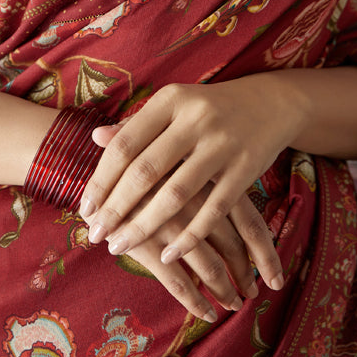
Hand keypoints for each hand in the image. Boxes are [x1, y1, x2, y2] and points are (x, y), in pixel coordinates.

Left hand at [81, 79, 300, 289]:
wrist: (270, 103)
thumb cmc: (208, 109)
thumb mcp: (173, 107)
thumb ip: (137, 125)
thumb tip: (94, 138)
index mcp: (171, 100)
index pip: (126, 144)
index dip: (102, 178)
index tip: (85, 207)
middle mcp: (195, 119)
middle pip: (146, 170)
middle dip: (116, 208)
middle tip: (95, 234)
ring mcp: (223, 144)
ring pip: (176, 195)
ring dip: (145, 226)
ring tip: (120, 246)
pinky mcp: (246, 168)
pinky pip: (213, 211)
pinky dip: (189, 237)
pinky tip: (168, 256)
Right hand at [109, 182, 261, 321]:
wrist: (95, 176)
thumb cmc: (142, 167)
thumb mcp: (179, 164)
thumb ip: (207, 186)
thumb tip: (241, 208)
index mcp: (207, 178)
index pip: (249, 220)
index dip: (264, 252)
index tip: (274, 276)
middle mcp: (194, 201)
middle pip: (233, 246)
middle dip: (245, 274)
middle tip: (252, 292)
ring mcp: (170, 225)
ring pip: (209, 268)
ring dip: (225, 291)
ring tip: (232, 305)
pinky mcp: (147, 245)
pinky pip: (179, 281)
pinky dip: (196, 301)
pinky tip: (206, 312)